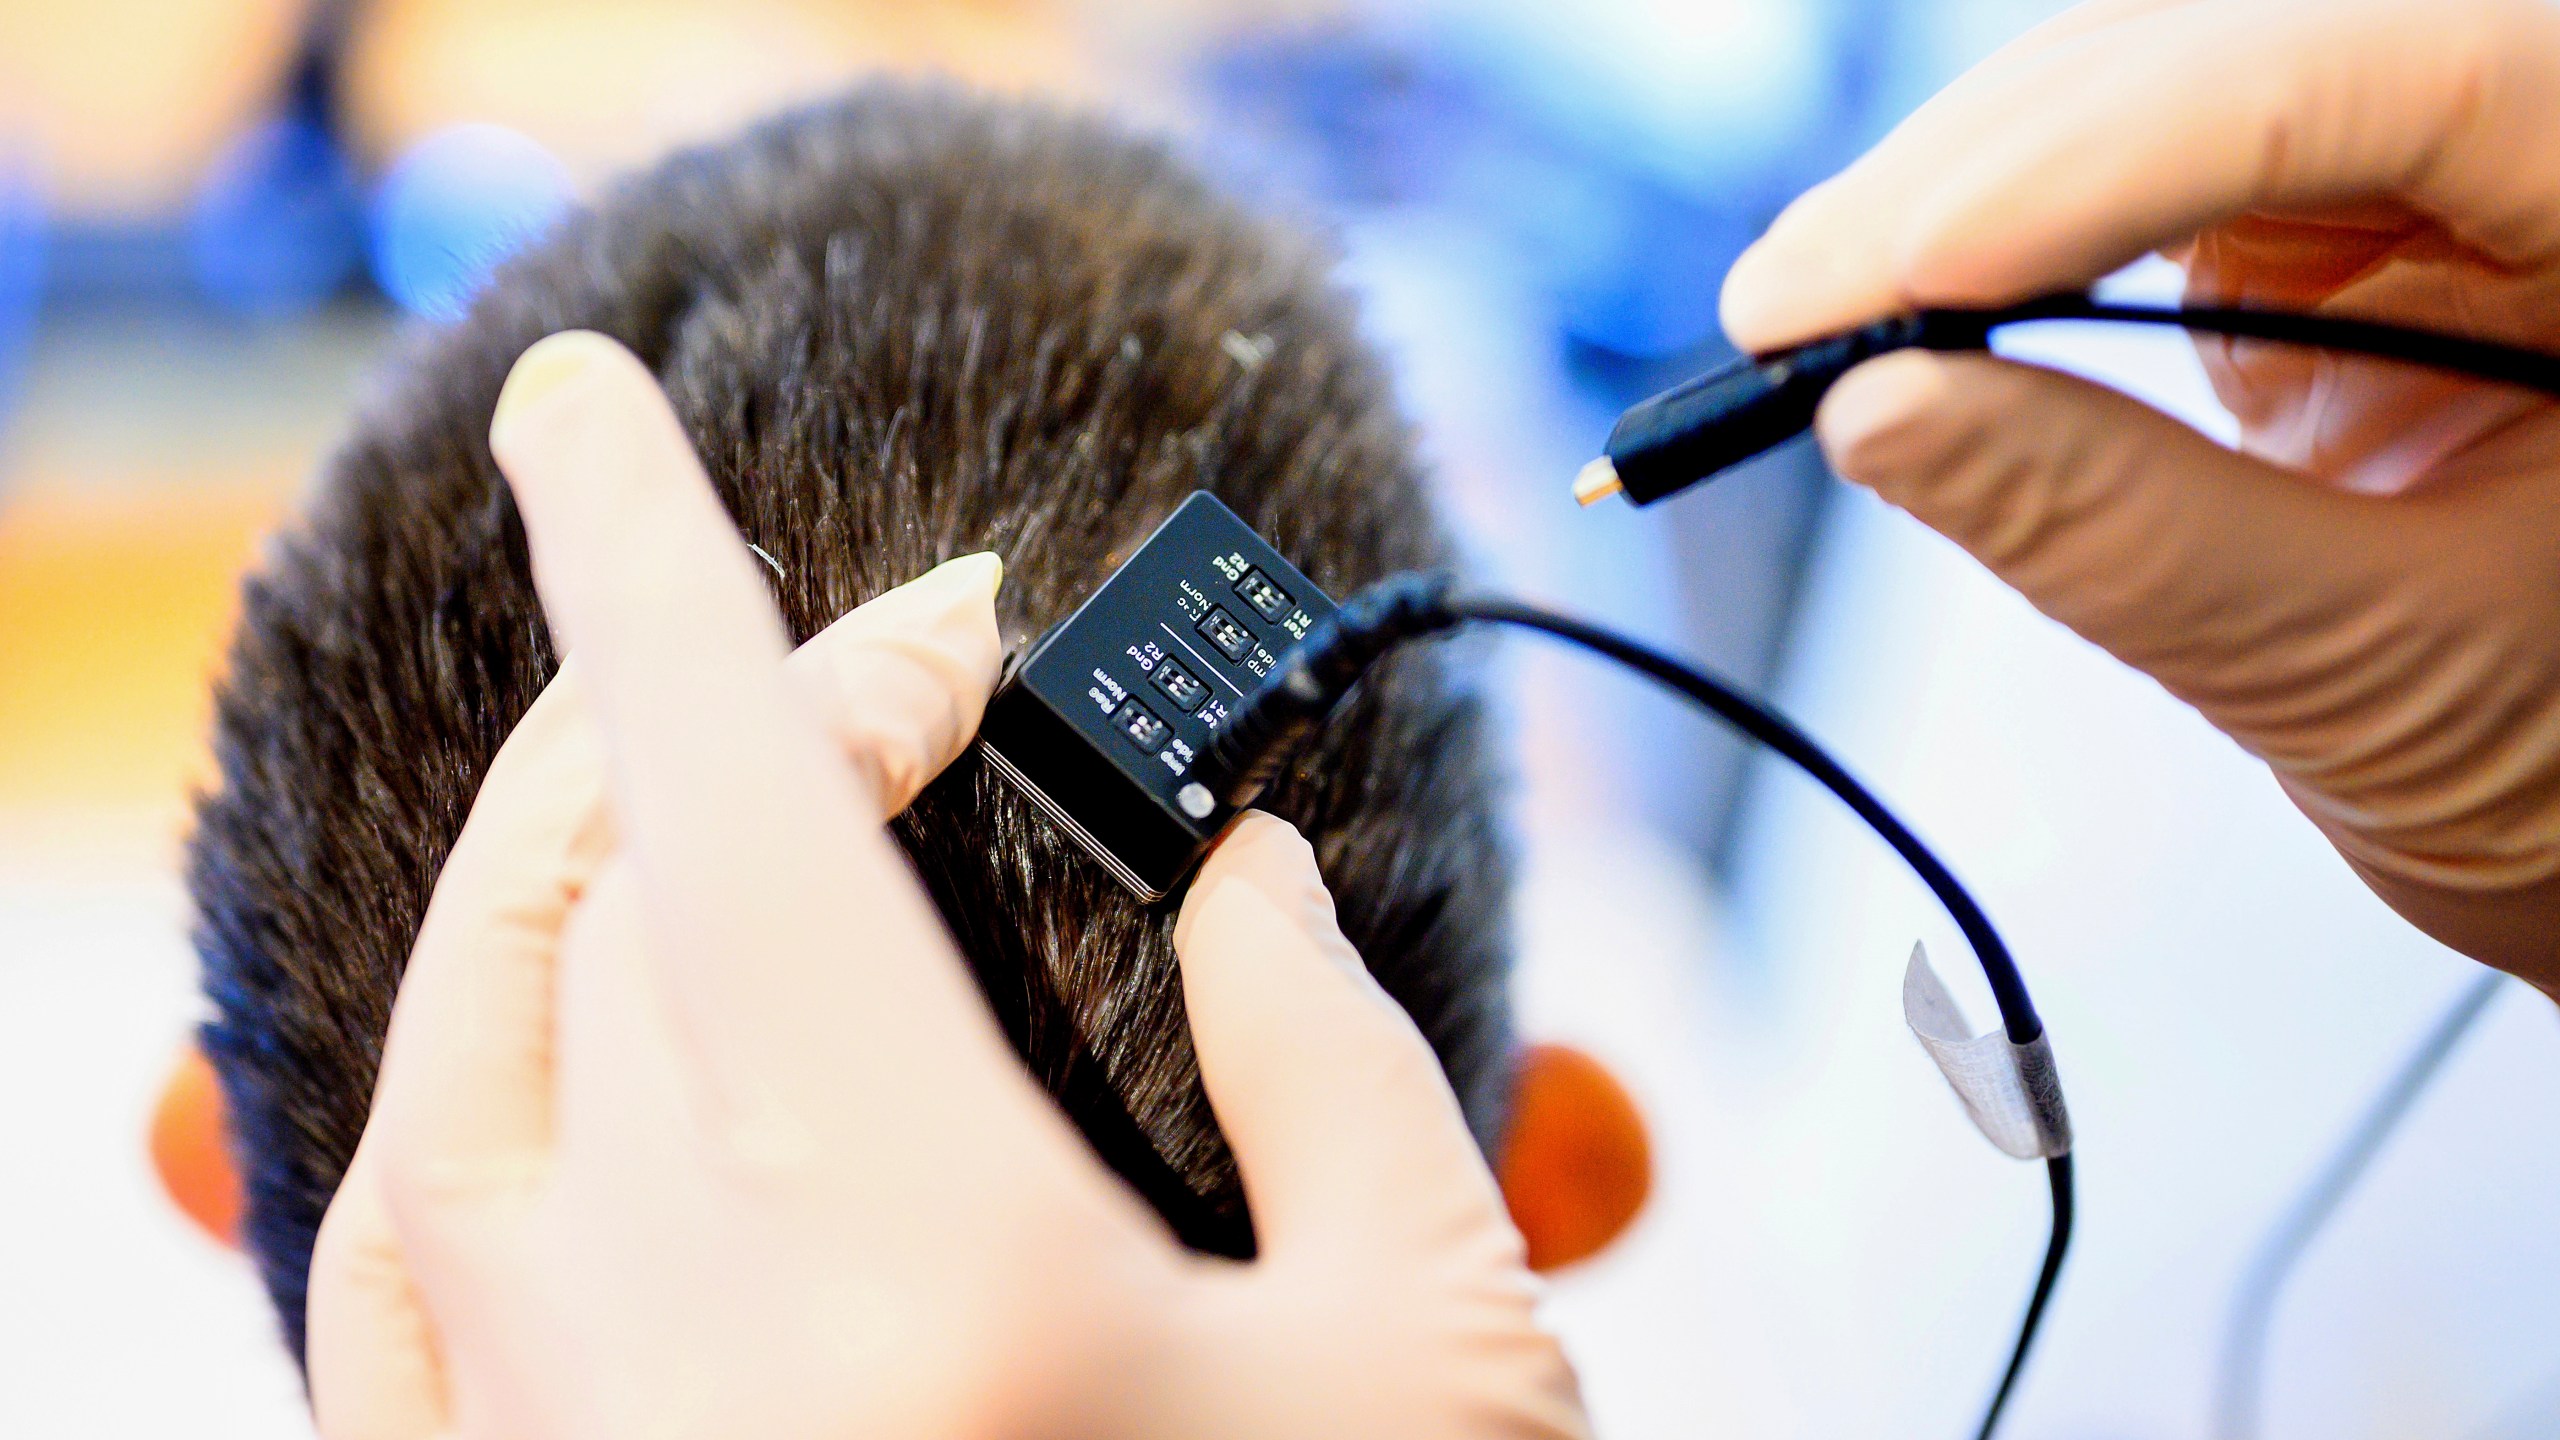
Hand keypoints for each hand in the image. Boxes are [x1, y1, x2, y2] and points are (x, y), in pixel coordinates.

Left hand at [304, 331, 1586, 1439]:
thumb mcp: (1430, 1358)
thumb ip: (1335, 1069)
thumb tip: (1241, 876)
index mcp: (914, 1271)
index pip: (725, 800)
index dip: (658, 564)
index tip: (607, 410)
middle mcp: (661, 1357)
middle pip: (612, 892)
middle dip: (737, 710)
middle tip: (903, 658)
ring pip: (460, 1055)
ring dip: (568, 864)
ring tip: (702, 778)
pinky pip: (398, 1261)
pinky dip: (475, 1089)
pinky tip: (570, 1044)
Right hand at [1720, 0, 2559, 988]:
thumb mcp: (2375, 660)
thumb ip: (2128, 533)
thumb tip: (1873, 413)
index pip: (2368, 73)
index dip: (2117, 153)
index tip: (1909, 271)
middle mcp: (2529, 124)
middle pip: (2230, 45)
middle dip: (1990, 165)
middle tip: (1793, 303)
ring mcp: (2423, 160)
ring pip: (2153, 80)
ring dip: (1961, 186)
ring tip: (1805, 309)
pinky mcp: (2326, 214)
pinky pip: (2130, 167)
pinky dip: (1993, 233)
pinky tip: (1890, 295)